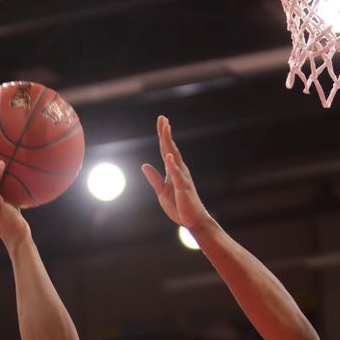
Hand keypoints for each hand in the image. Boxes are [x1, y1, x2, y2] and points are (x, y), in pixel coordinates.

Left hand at [141, 116, 210, 232]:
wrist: (194, 221)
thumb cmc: (180, 207)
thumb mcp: (162, 192)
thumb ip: (154, 179)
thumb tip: (144, 165)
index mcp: (173, 171)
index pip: (166, 150)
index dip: (164, 136)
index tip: (162, 121)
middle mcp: (179, 171)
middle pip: (170, 149)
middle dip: (166, 133)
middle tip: (163, 118)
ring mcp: (182, 178)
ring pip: (174, 157)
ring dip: (169, 143)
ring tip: (166, 129)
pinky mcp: (183, 189)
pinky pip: (177, 175)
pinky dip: (172, 165)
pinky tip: (168, 155)